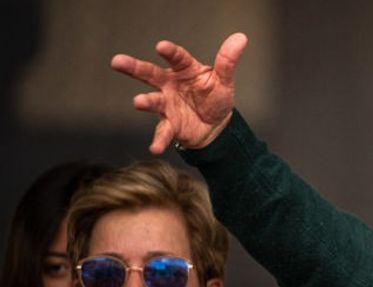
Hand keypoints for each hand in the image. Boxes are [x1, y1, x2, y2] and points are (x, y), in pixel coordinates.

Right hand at [110, 33, 247, 153]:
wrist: (215, 125)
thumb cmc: (214, 97)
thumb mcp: (224, 80)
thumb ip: (227, 61)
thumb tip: (240, 38)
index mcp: (184, 70)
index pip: (177, 58)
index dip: (169, 52)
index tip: (161, 46)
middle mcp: (170, 85)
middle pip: (150, 73)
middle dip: (134, 67)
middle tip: (117, 61)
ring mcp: (167, 105)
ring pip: (152, 101)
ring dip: (145, 101)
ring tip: (138, 102)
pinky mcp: (169, 124)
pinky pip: (163, 132)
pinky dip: (159, 140)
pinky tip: (155, 147)